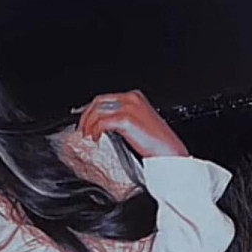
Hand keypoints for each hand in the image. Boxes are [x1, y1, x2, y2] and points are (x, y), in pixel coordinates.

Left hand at [73, 90, 188, 158]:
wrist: (169, 153)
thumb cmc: (157, 144)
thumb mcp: (138, 125)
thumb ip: (122, 120)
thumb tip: (104, 125)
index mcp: (134, 98)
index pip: (105, 99)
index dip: (91, 110)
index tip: (85, 122)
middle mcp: (131, 99)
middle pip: (98, 102)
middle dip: (86, 116)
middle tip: (82, 130)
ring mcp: (129, 108)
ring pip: (97, 111)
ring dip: (88, 124)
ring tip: (88, 136)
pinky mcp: (126, 119)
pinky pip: (102, 122)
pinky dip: (95, 130)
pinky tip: (96, 138)